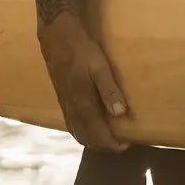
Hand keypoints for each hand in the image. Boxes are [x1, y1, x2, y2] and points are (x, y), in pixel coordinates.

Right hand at [38, 13, 129, 149]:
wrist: (57, 38)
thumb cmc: (82, 51)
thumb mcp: (100, 68)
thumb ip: (109, 91)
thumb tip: (120, 114)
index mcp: (83, 105)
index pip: (99, 135)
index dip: (113, 145)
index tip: (128, 143)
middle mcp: (72, 110)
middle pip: (88, 139)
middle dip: (104, 146)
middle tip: (120, 142)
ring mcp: (65, 106)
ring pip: (78, 134)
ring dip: (93, 141)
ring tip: (108, 137)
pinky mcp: (61, 100)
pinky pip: (71, 125)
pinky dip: (82, 133)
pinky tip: (90, 127)